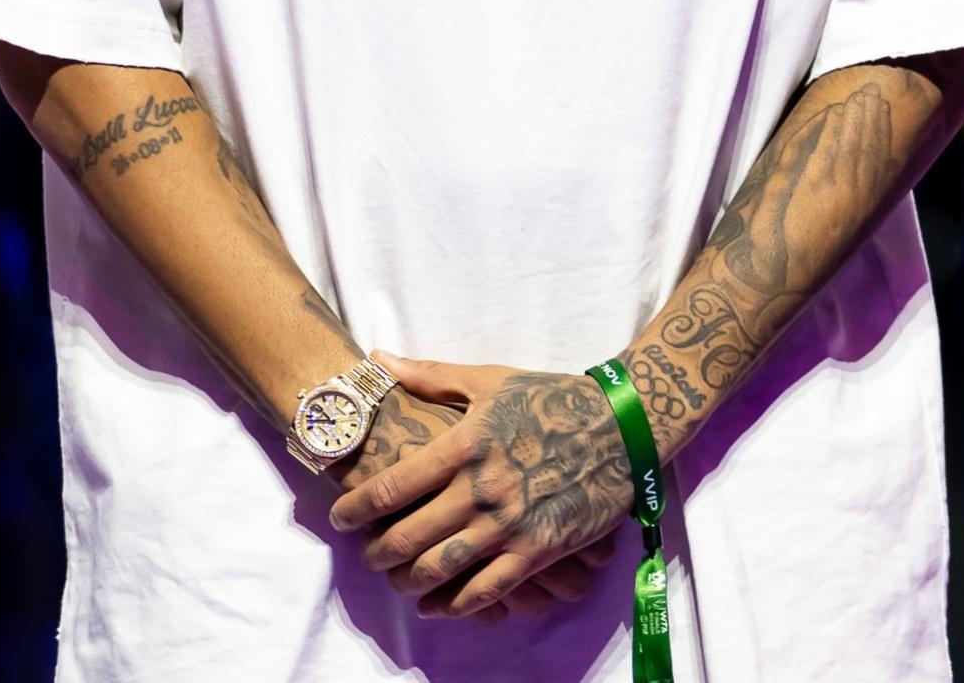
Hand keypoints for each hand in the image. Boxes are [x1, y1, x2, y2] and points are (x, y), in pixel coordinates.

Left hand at [328, 355, 635, 620]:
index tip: (340, 517)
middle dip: (377, 552)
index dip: (357, 508)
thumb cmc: (553, 398)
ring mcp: (509, 525)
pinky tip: (438, 605)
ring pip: (441, 569)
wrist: (623, 426)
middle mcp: (481, 489)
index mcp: (464, 445)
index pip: (393, 487)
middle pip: (408, 536)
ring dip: (408, 581)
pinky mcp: (538, 551)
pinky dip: (455, 604)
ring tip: (396, 580)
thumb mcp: (489, 380)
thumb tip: (376, 359)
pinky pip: (486, 591)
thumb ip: (428, 375)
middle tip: (366, 553)